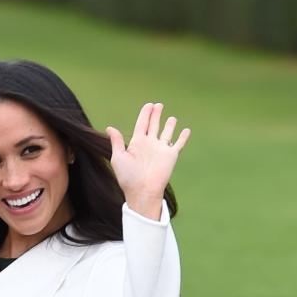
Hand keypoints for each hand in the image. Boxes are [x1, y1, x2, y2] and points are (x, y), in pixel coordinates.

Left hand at [106, 103, 189, 220]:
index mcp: (137, 143)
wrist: (143, 191)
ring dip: (170, 125)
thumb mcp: (118, 158)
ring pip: (167, 133)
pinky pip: (179, 143)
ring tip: (172, 118)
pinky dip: (183, 137)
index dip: (145, 114)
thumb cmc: (128, 177)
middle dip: (156, 115)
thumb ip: (116, 142)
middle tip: (158, 105)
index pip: (141, 124)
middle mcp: (150, 144)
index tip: (148, 105)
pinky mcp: (171, 155)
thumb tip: (109, 128)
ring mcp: (161, 149)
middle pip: (154, 125)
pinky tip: (187, 130)